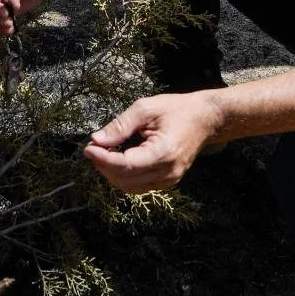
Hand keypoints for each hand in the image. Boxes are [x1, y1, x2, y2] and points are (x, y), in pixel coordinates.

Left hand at [84, 92, 222, 193]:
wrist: (206, 119)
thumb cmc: (178, 109)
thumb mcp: (146, 108)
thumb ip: (120, 125)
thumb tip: (97, 139)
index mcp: (164, 152)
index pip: (126, 165)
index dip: (103, 159)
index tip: (88, 148)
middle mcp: (168, 172)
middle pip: (125, 179)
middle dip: (104, 166)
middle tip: (93, 147)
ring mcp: (169, 180)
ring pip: (130, 186)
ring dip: (112, 173)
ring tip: (104, 152)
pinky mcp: (168, 181)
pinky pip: (139, 185)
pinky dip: (124, 175)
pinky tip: (118, 159)